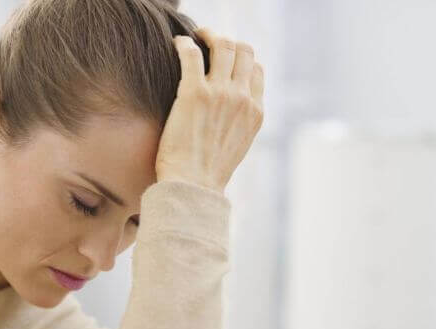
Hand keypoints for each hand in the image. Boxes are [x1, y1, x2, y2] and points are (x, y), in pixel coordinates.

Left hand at [155, 27, 264, 193]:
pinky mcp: (194, 92)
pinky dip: (185, 43)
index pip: (257, 70)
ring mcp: (220, 93)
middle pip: (244, 51)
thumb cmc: (207, 173)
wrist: (192, 186)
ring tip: (195, 36)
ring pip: (223, 45)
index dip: (242, 59)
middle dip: (227, 41)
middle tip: (209, 41)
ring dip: (209, 35)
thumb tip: (229, 113)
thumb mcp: (237, 147)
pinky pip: (192, 54)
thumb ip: (239, 123)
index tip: (226, 59)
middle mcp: (242, 98)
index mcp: (255, 112)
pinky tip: (179, 44)